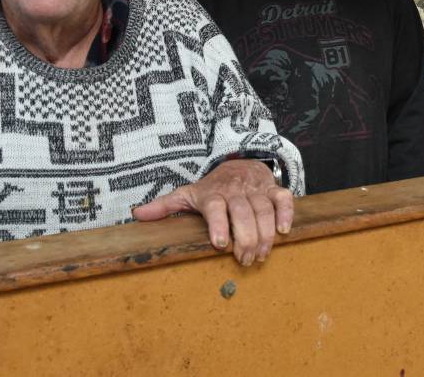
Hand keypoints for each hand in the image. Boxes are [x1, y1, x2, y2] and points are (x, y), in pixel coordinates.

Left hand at [131, 159, 292, 266]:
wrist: (238, 163)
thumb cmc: (211, 188)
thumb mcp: (187, 194)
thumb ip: (165, 206)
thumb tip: (138, 215)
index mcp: (212, 195)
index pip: (216, 208)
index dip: (218, 224)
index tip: (220, 244)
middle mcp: (235, 191)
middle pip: (243, 212)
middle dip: (246, 238)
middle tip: (245, 260)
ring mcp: (256, 190)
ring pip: (263, 209)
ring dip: (264, 234)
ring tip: (261, 255)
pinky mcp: (273, 189)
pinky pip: (283, 199)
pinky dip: (286, 213)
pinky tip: (283, 231)